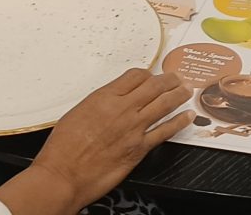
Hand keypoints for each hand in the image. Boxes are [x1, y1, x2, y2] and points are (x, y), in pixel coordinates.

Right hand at [29, 69, 189, 209]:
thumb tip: (112, 100)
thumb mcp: (78, 112)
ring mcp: (134, 128)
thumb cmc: (63, 147)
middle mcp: (123, 109)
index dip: (148, 74)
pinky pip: (165, 131)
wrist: (64, 175)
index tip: (152, 76)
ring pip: (165, 104)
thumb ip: (99, 103)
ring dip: (179, 95)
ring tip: (187, 90)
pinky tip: (187, 117)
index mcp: (105, 97)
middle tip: (177, 78)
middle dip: (169, 80)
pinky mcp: (139, 149)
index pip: (136, 76)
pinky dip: (179, 122)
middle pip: (155, 86)